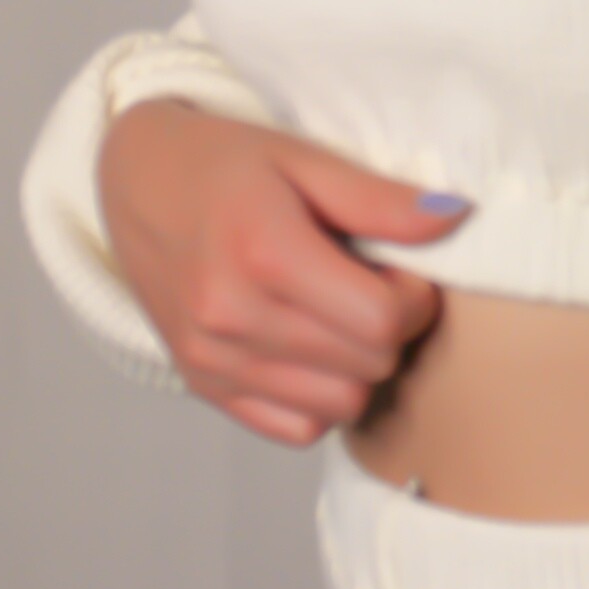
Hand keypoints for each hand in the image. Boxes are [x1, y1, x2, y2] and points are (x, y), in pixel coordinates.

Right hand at [96, 99, 474, 445]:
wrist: (134, 182)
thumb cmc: (227, 163)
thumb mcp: (304, 159)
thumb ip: (379, 198)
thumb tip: (455, 217)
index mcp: (263, 252)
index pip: (380, 320)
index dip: (413, 298)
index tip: (400, 270)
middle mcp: (229, 316)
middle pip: (367, 366)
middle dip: (390, 329)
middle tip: (371, 285)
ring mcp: (210, 358)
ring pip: (339, 407)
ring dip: (359, 367)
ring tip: (339, 313)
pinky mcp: (202, 385)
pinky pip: (296, 429)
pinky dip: (319, 399)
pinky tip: (311, 346)